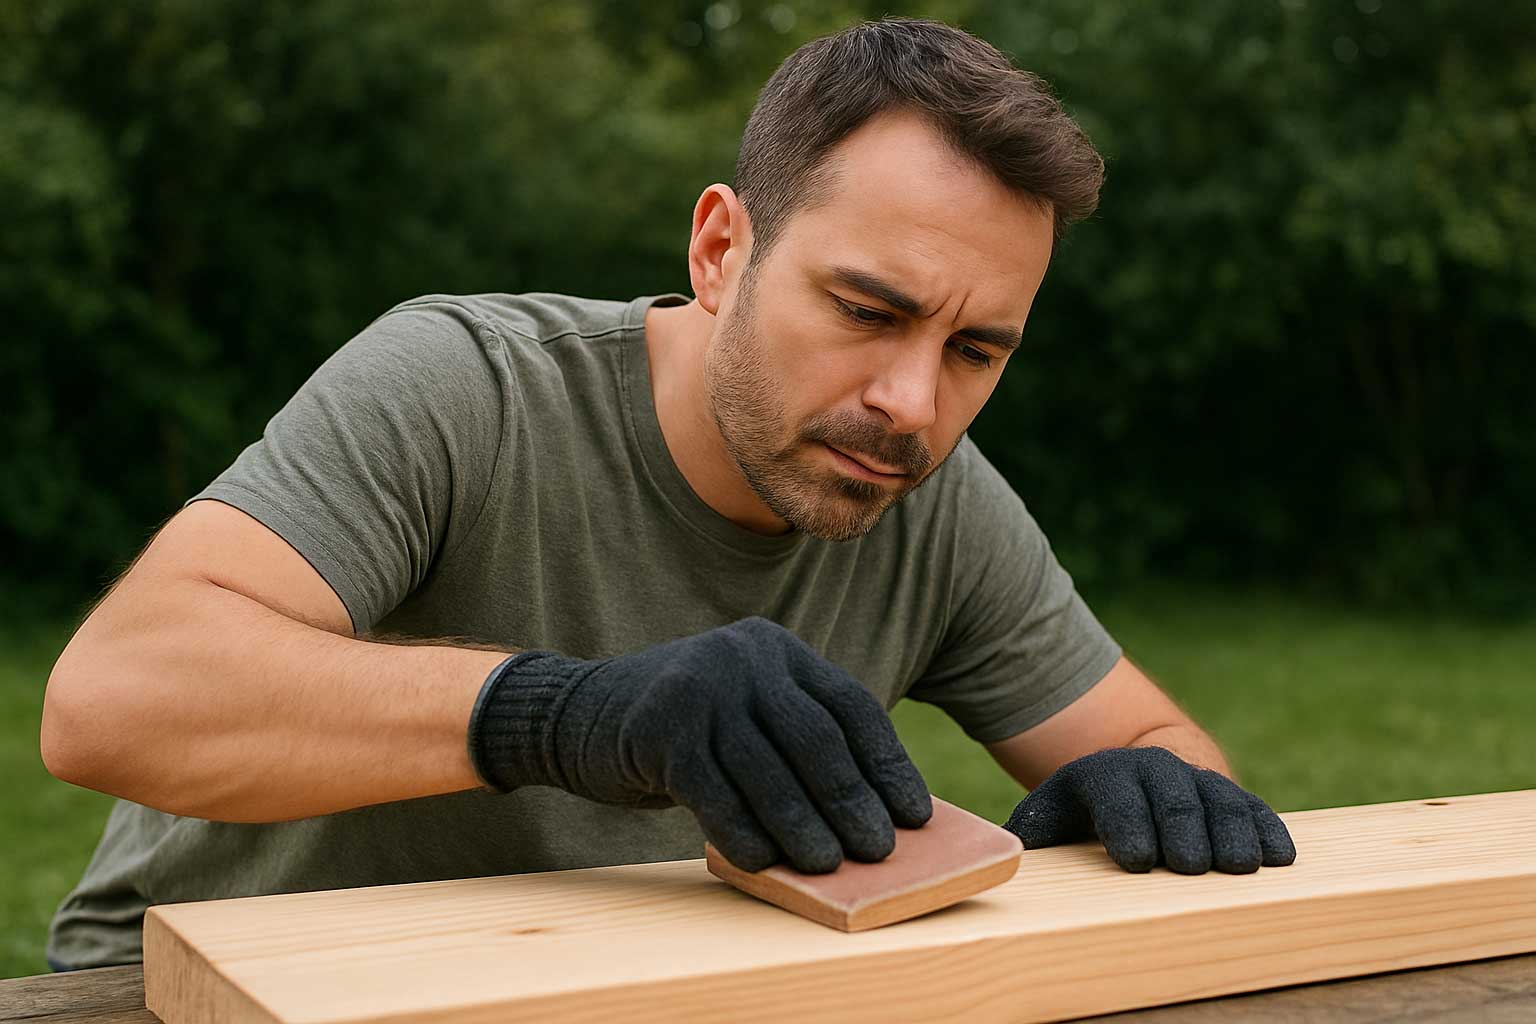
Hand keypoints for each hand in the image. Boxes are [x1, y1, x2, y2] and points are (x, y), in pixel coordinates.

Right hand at [466, 617, 932, 873]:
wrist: (579, 712)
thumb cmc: (685, 730)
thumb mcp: (746, 712)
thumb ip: (796, 743)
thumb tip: (870, 817)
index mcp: (778, 648)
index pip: (852, 706)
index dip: (889, 764)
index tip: (915, 815)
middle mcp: (745, 658)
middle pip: (817, 739)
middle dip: (853, 801)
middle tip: (878, 851)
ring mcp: (701, 688)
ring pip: (769, 772)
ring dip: (804, 827)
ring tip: (828, 866)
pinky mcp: (660, 728)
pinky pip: (715, 794)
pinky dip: (743, 834)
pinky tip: (764, 862)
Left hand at [1003, 747, 1295, 873]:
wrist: (1128, 781)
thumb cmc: (1075, 818)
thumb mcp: (1042, 822)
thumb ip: (1023, 839)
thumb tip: (989, 860)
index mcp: (1098, 775)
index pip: (1112, 791)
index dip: (1125, 823)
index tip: (1137, 860)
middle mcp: (1150, 770)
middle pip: (1171, 796)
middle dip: (1182, 831)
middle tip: (1191, 868)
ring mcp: (1193, 779)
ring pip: (1218, 799)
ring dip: (1231, 833)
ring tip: (1238, 869)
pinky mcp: (1228, 795)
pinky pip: (1253, 807)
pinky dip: (1267, 830)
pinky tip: (1279, 858)